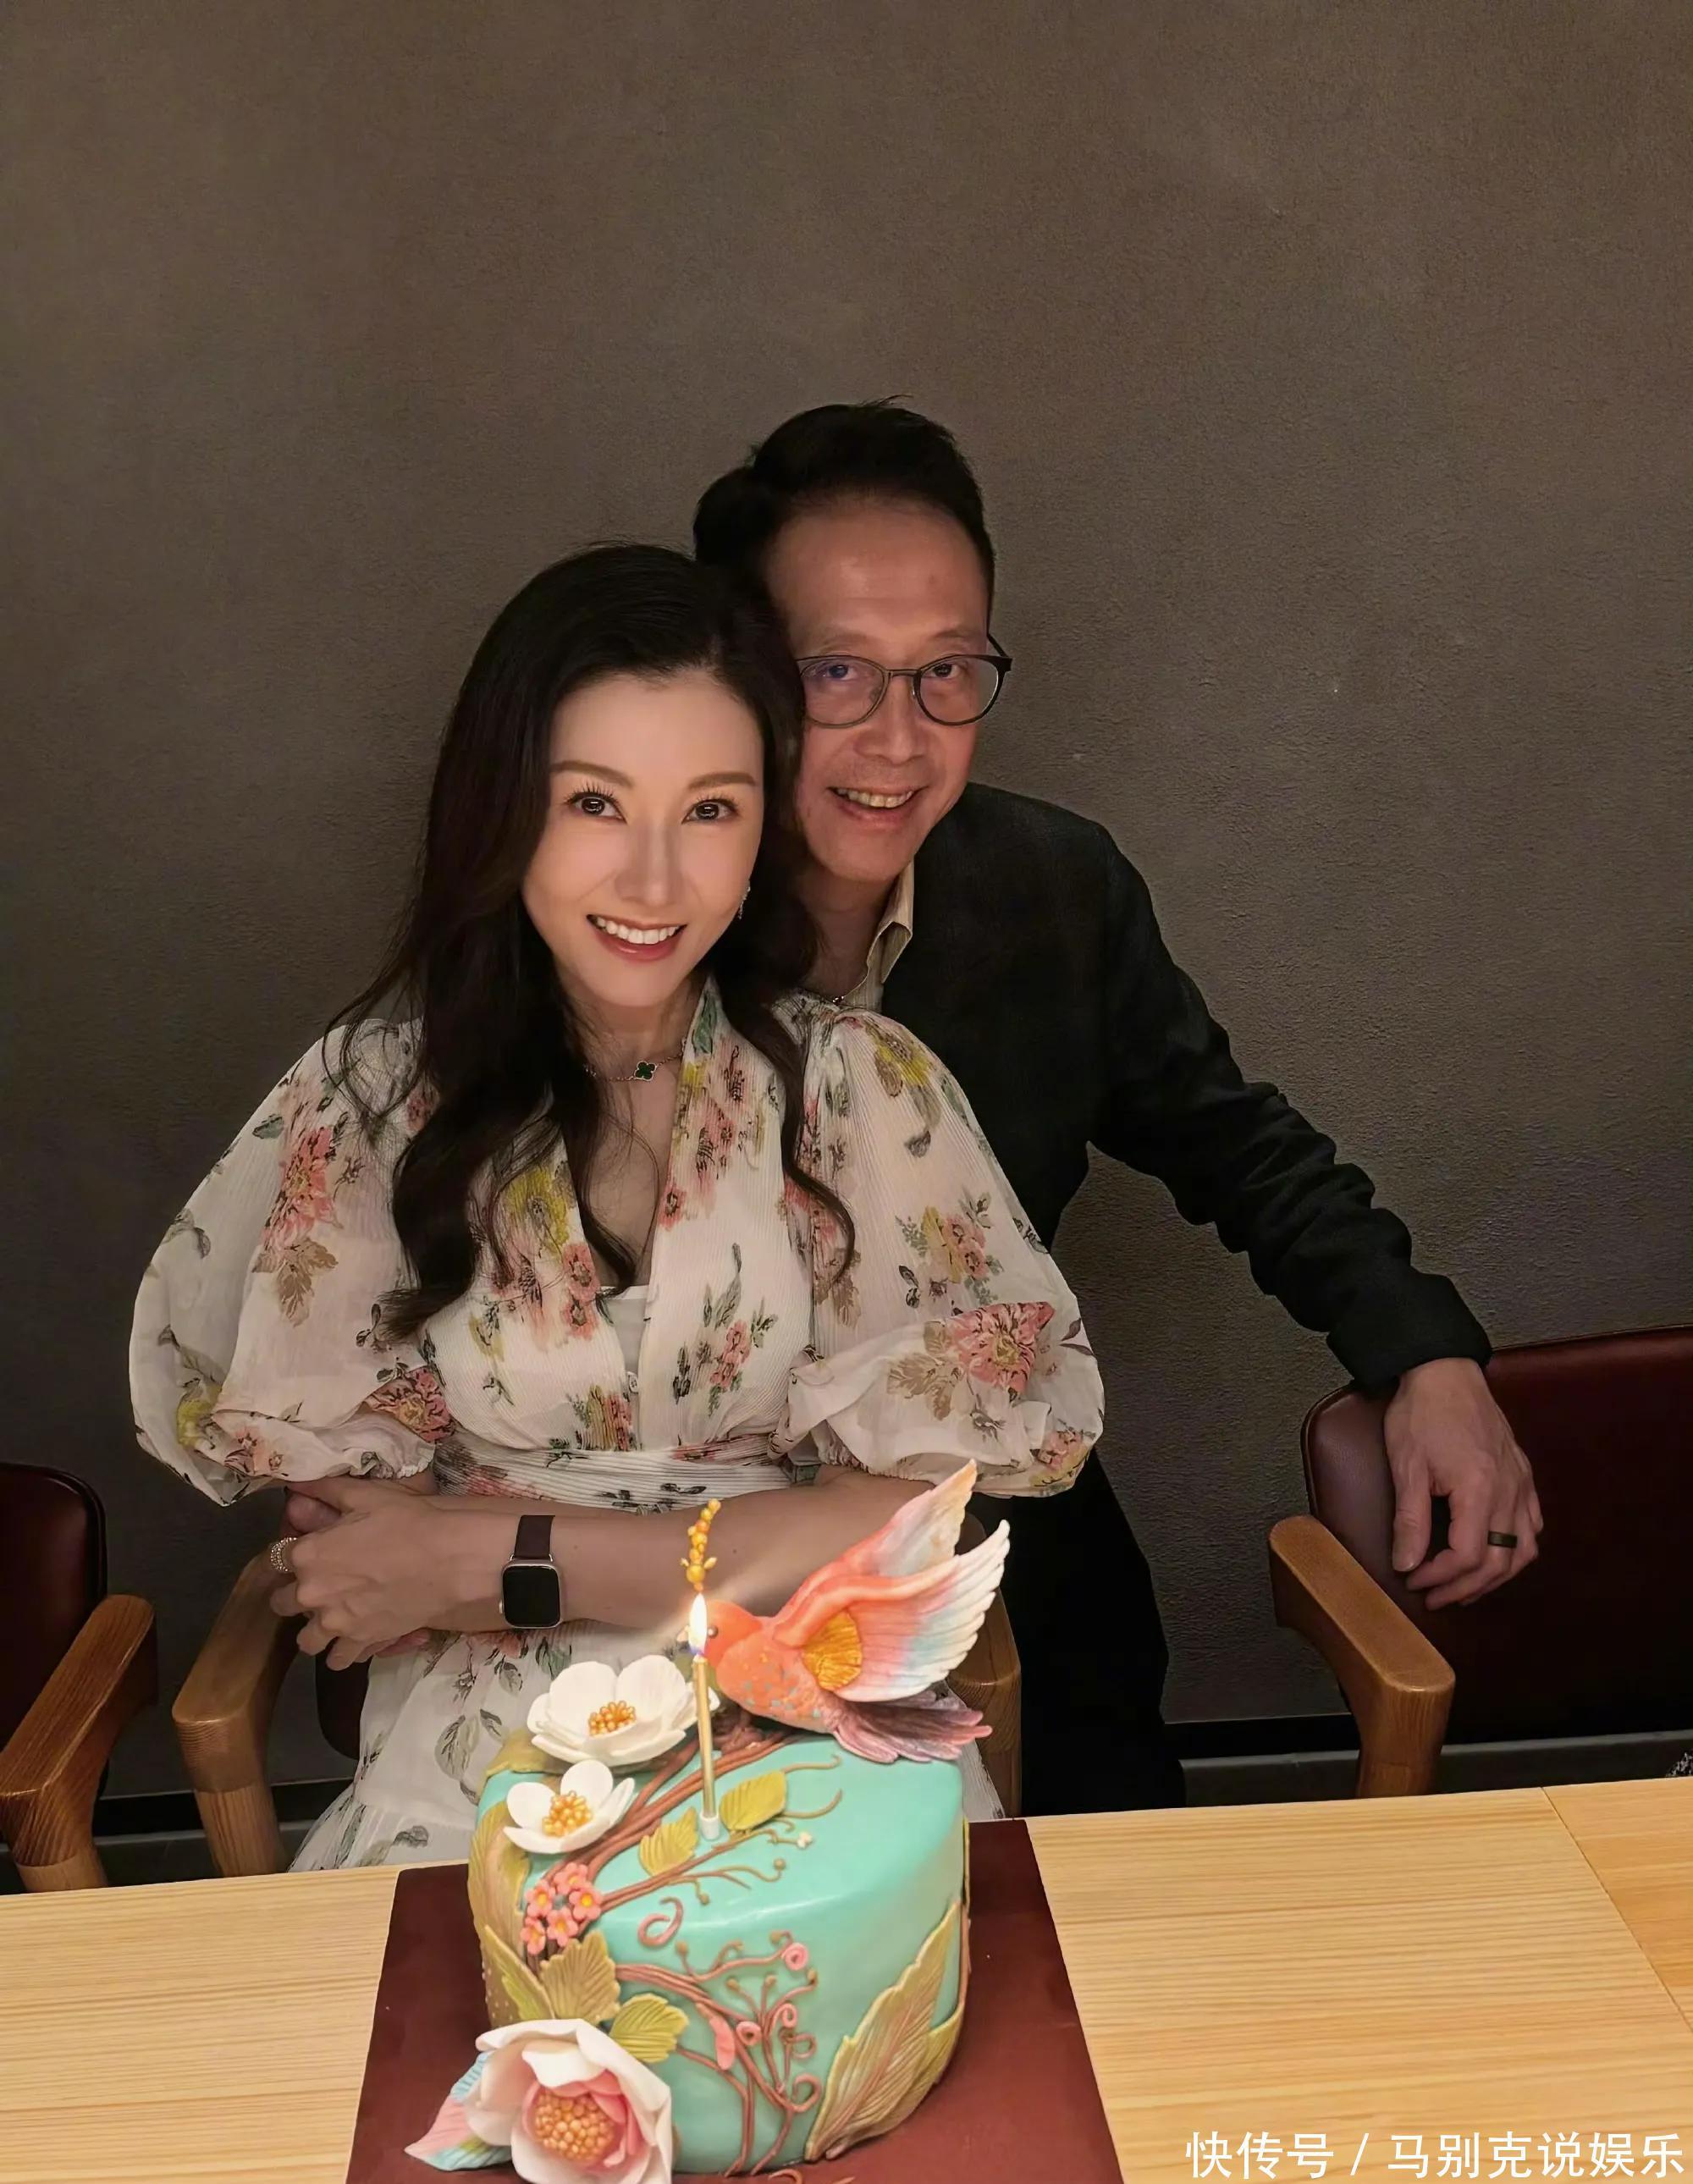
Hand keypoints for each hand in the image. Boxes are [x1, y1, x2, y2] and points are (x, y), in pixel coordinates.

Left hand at [271, 1475, 490, 1669]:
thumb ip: (324, 1489)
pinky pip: (337, 1660)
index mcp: (306, 1554)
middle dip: (294, 1596)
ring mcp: (335, 1623)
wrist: (447, 1557)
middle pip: (282, 1604)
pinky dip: (341, 1653)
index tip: (307, 1554)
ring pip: (305, 1640)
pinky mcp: (360, 1641)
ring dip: (314, 1631)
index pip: (277, 1560)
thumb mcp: (363, 1495)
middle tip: (320, 1587)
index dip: (292, 1556)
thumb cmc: (405, 1519)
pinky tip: (351, 1641)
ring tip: (330, 1620)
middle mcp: (311, 1593)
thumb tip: (294, 1480)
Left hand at [1384, 1358, 1542, 1607]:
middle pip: (1499, 1562)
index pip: (1468, 1556)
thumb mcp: (1406, 1466)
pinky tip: (1497, 1555)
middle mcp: (1509, 1491)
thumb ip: (1409, 1519)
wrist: (1445, 1371)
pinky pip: (1533, 1525)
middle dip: (1465, 1588)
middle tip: (1436, 1597)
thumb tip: (1406, 1564)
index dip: (1440, 1577)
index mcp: (1480, 1490)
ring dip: (1496, 1577)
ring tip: (1465, 1588)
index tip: (1415, 1580)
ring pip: (1524, 1550)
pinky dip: (1517, 1549)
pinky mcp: (1522, 1474)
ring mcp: (1521, 1483)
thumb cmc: (1423, 1412)